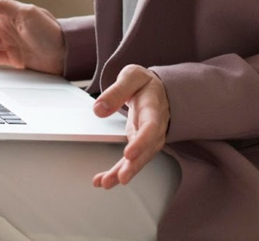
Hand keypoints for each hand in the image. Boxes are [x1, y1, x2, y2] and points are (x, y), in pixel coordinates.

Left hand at [91, 65, 169, 188]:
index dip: (141, 142)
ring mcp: (148, 139)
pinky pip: (130, 162)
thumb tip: (99, 109)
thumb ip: (116, 91)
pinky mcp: (139, 146)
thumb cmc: (145, 83)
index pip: (151, 128)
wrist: (159, 89)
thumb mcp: (132, 76)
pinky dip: (117, 172)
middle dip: (134, 166)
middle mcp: (155, 128)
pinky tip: (103, 180)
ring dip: (123, 173)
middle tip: (121, 178)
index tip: (129, 154)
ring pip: (139, 160)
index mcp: (154, 108)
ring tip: (106, 183)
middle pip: (147, 150)